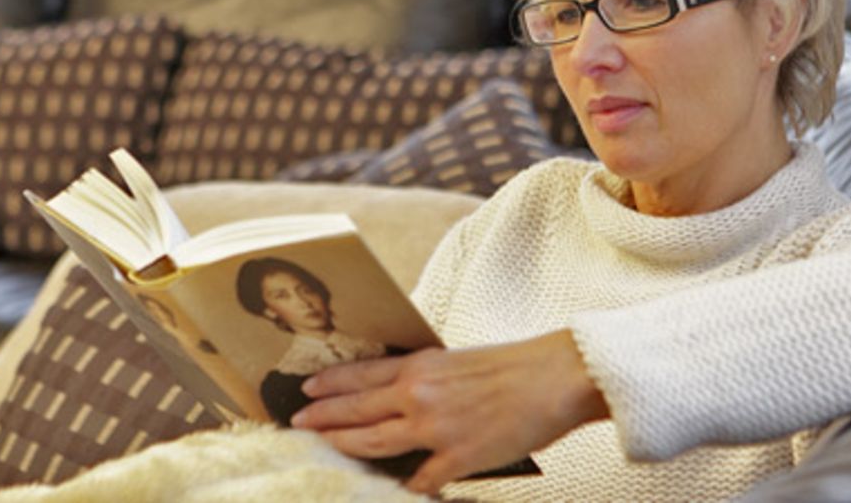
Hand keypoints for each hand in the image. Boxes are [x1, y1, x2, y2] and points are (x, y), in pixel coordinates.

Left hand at [290, 330, 608, 494]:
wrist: (553, 377)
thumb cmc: (513, 366)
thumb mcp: (457, 361)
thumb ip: (425, 377)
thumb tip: (400, 394)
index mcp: (420, 366)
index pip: (359, 375)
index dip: (328, 386)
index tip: (306, 391)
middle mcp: (417, 395)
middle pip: (353, 410)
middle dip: (321, 418)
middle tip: (298, 423)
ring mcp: (434, 428)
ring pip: (371, 443)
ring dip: (342, 447)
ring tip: (323, 448)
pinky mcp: (456, 458)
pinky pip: (418, 479)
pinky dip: (406, 485)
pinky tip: (394, 489)